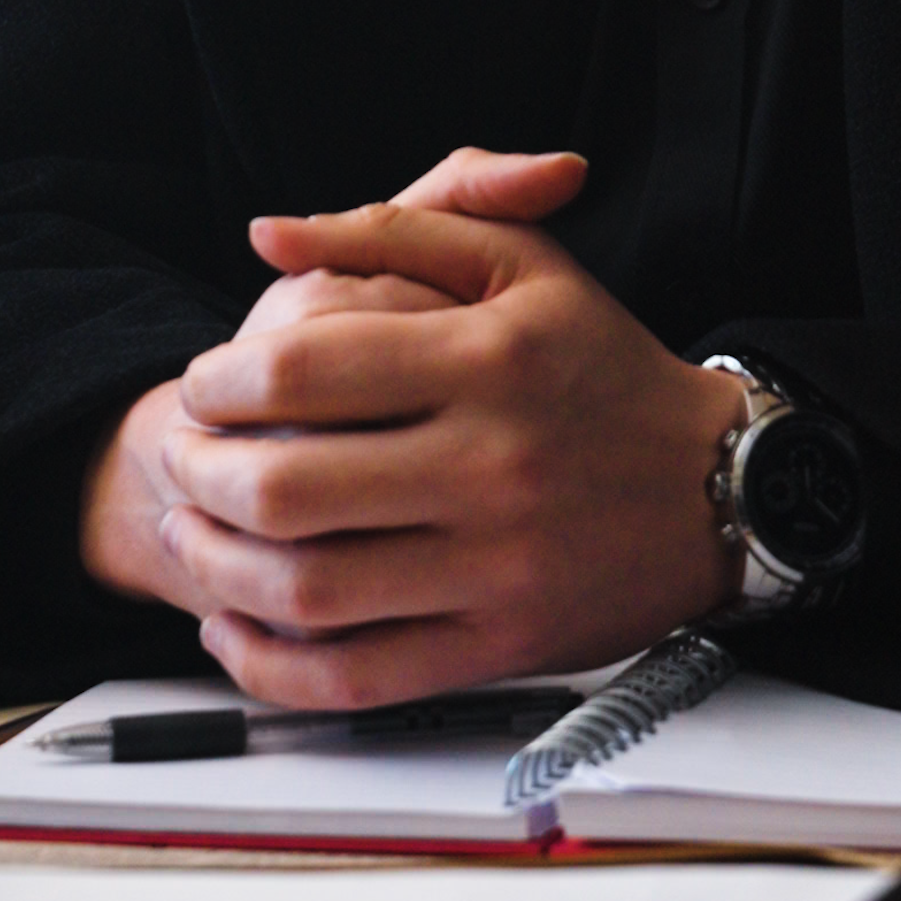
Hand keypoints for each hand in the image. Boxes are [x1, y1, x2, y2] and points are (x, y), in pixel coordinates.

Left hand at [80, 163, 736, 705]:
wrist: (720, 485)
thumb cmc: (603, 368)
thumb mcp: (518, 264)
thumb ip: (392, 225)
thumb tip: (267, 233)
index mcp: (491, 359)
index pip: (303, 370)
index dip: (219, 380)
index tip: (202, 385)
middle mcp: (493, 464)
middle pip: (287, 486)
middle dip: (198, 473)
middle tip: (179, 457)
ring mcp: (496, 565)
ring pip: (308, 587)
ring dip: (215, 565)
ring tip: (194, 530)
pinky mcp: (499, 644)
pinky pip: (356, 676)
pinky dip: (271, 664)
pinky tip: (237, 626)